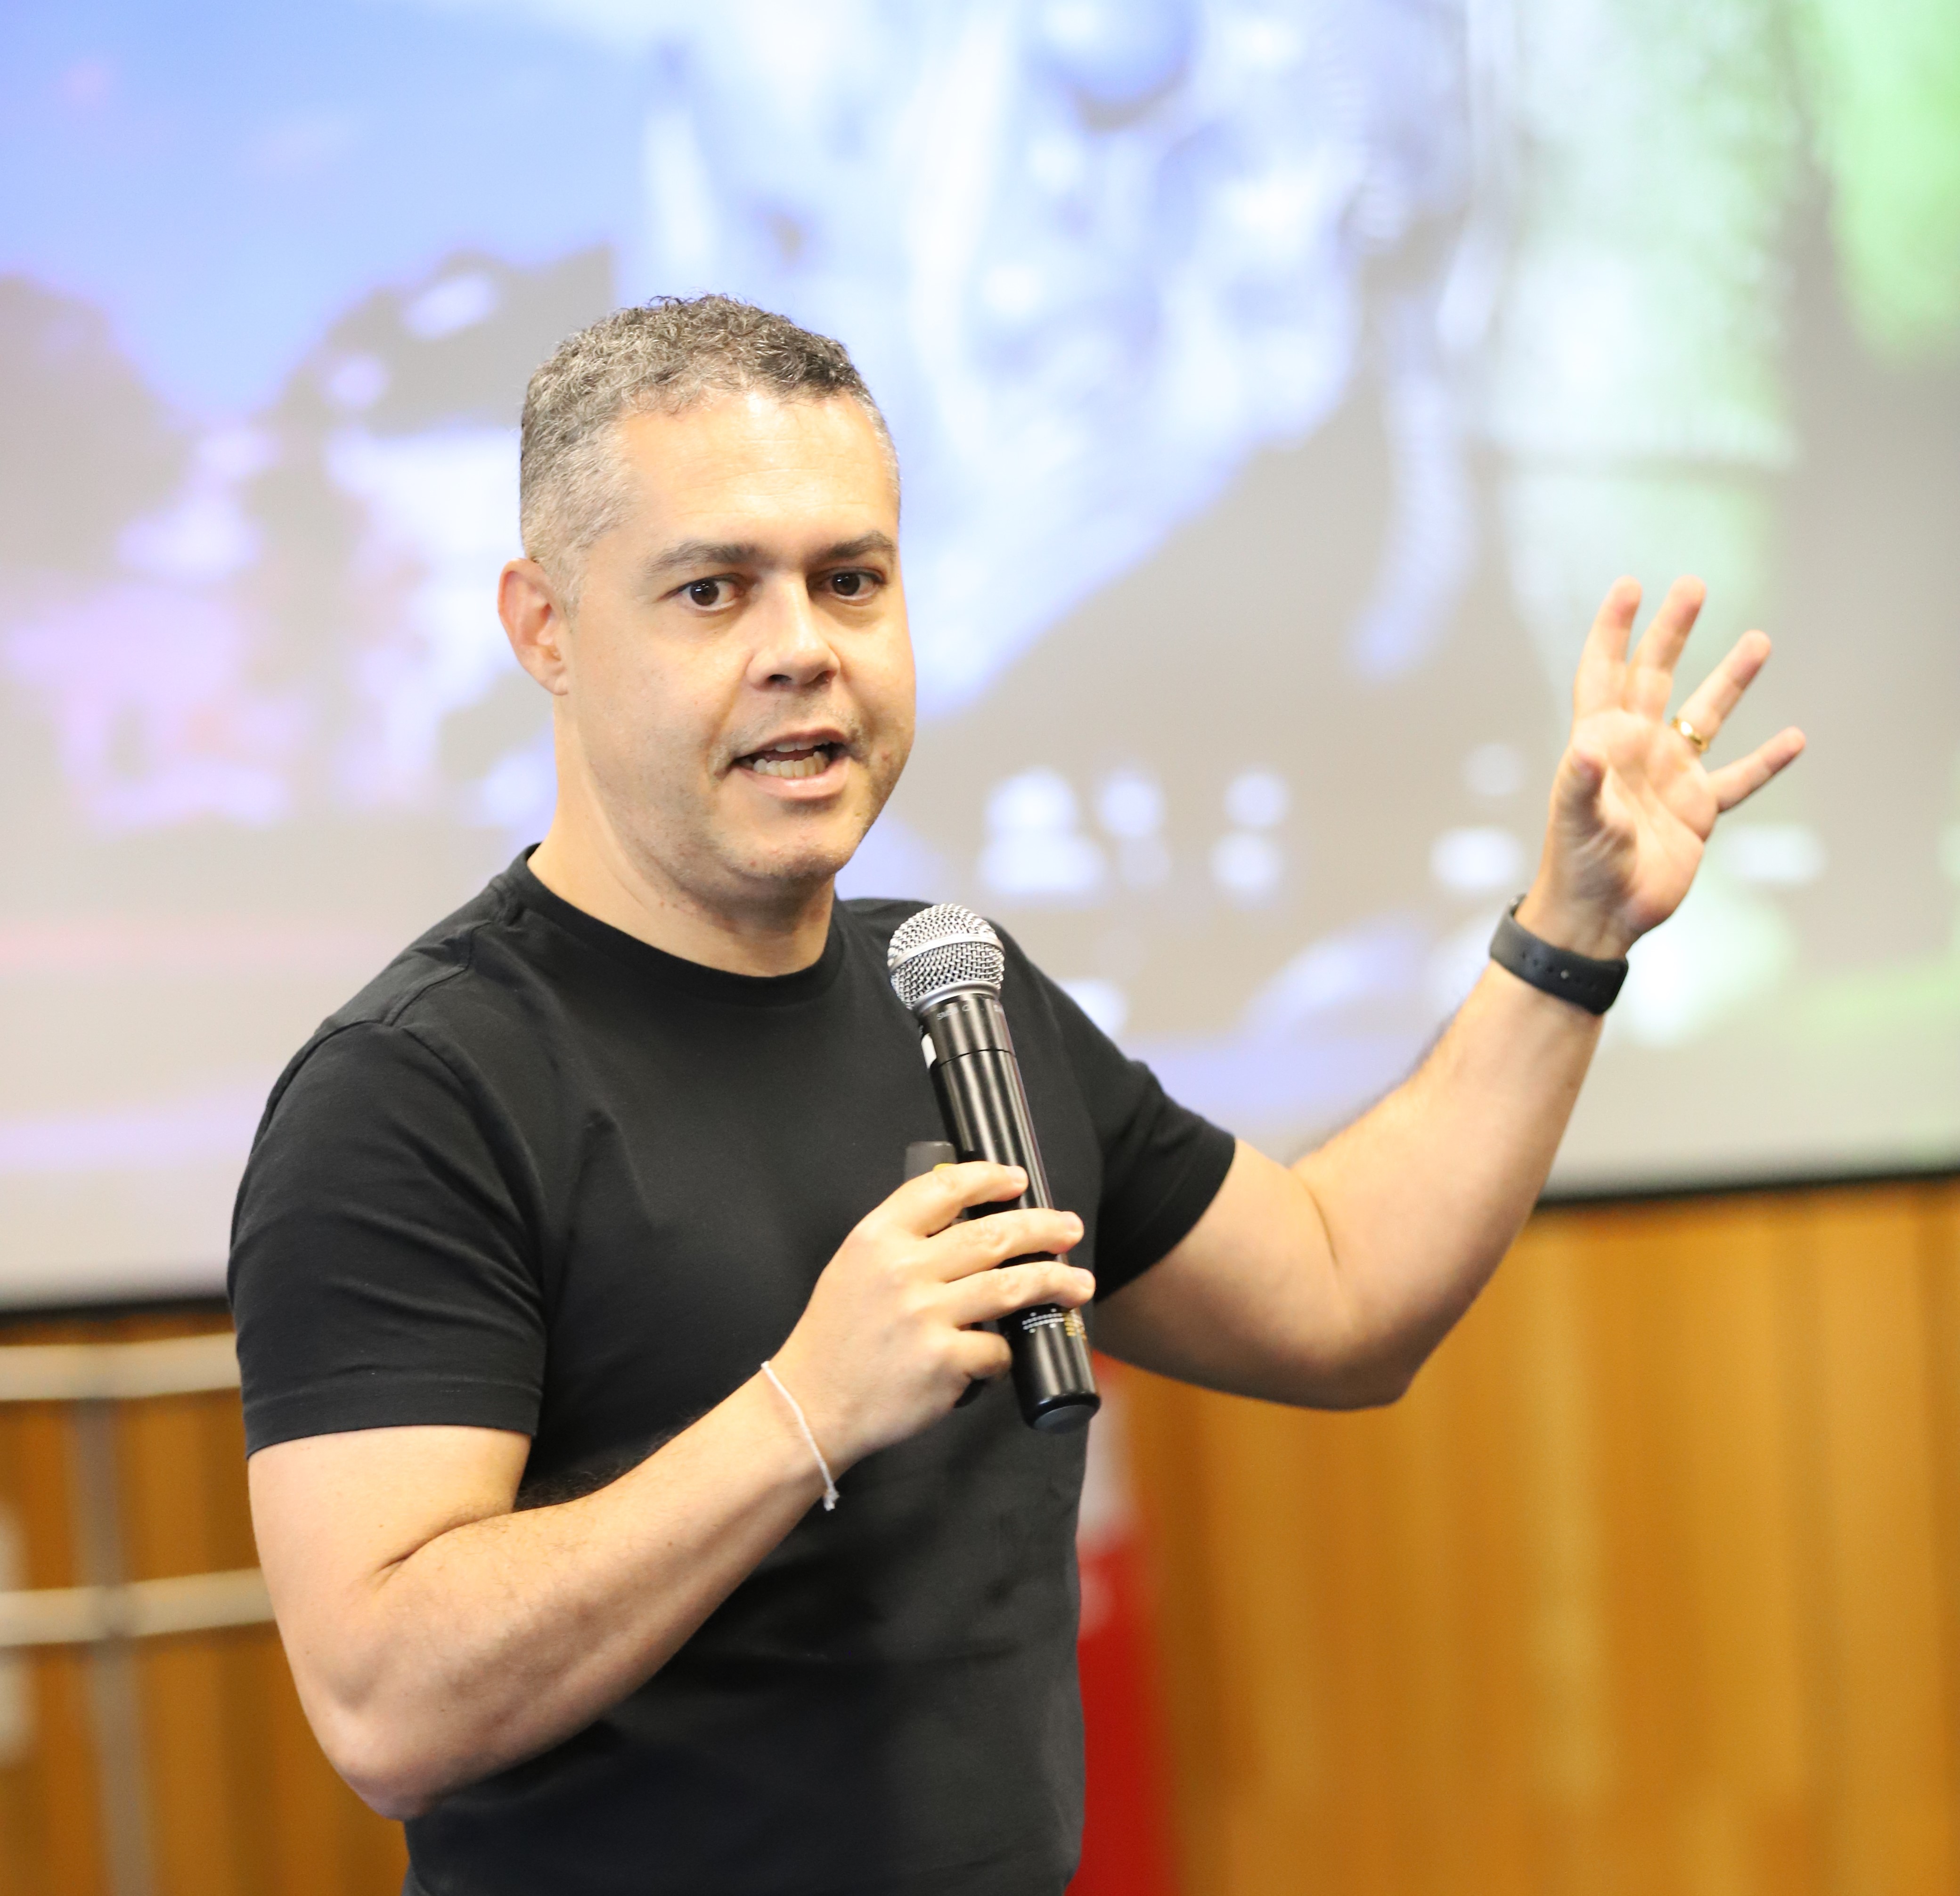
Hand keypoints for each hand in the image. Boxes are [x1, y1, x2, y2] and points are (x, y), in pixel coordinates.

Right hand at [766, 1163, 1090, 1469]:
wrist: (811, 1405)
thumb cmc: (836, 1337)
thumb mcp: (854, 1267)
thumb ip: (901, 1239)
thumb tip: (963, 1219)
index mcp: (877, 1239)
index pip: (942, 1190)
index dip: (988, 1179)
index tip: (1017, 1180)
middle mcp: (903, 1271)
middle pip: (992, 1234)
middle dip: (1042, 1227)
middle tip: (1069, 1228)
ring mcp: (926, 1317)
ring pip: (1011, 1286)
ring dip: (1055, 1281)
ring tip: (1080, 1283)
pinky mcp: (944, 1363)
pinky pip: (997, 1349)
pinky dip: (1005, 1353)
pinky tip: (1004, 1355)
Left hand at [1518, 576, 1805, 958]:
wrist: (1600, 916)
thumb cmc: (1576, 865)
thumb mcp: (1576, 819)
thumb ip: (1581, 781)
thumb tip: (1587, 745)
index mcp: (1601, 742)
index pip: (1605, 673)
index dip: (1614, 630)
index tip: (1630, 586)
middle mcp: (1637, 750)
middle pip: (1655, 677)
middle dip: (1672, 632)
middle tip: (1694, 586)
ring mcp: (1669, 777)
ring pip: (1705, 717)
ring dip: (1730, 681)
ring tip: (1759, 639)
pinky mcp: (1697, 812)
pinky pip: (1738, 778)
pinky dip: (1765, 761)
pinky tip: (1794, 737)